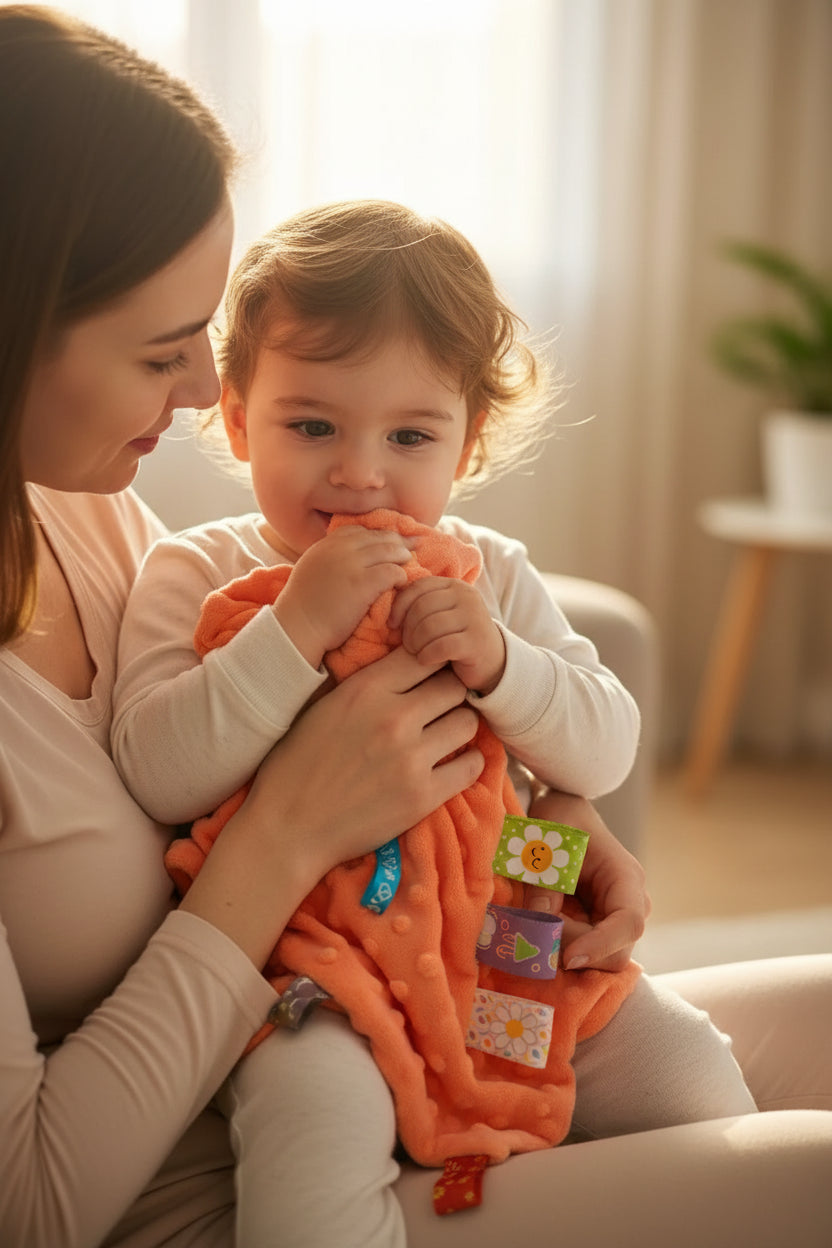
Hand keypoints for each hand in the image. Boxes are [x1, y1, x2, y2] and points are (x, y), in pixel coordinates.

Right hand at [183, 648, 483, 966]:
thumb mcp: (322, 706)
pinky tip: (451, 765)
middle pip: (453, 686)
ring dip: (460, 726)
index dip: (433, 663)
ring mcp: (411, 758)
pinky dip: (467, 763)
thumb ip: (363, 683)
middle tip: (442, 708)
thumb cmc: (296, 765)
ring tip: (446, 736)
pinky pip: (471, 766)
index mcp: (365, 690)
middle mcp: (393, 717)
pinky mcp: (422, 796)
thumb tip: (398, 661)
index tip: (431, 676)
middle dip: (451, 694)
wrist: (287, 828)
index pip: (424, 655)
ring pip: (467, 722)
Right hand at [274, 526, 411, 666]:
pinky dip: (401, 575)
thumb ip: (330, 558)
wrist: (297, 627)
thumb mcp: (312, 568)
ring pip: (389, 550)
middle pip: (379, 537)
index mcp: (326, 544)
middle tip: (412, 545)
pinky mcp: (363, 583)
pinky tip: (403, 582)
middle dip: (398, 541)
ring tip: (409, 562)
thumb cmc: (304, 606)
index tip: (391, 541)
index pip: (360, 530)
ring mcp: (352, 564)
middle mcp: (339, 548)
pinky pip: (392, 572)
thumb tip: (351, 557)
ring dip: (402, 556)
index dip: (378, 535)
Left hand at [389, 576, 505, 693]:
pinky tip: (426, 660)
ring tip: (417, 652)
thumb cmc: (456, 637)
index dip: (399, 606)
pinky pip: (441, 646)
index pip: (418, 587)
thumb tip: (386, 601)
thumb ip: (421, 603)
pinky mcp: (476, 641)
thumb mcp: (441, 614)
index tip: (392, 625)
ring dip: (416, 644)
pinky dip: (427, 655)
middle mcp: (467, 596)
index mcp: (454, 586)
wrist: (492, 661)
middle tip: (407, 645)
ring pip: (429, 627)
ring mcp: (474, 617)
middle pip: (421, 608)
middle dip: (408, 629)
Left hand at [522, 790, 649, 971]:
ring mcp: (615, 919)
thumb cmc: (559, 822)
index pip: (628, 924)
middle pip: (615, 952)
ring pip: (599, 959)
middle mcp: (629, 904)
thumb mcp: (547, 848)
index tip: (568, 957)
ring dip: (565, 947)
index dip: (600, 945)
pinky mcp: (598, 928)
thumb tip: (538, 929)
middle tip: (539, 924)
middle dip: (574, 947)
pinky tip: (544, 925)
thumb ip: (543, 889)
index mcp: (626, 878)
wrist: (562, 814)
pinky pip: (585, 951)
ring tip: (541, 916)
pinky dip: (562, 946)